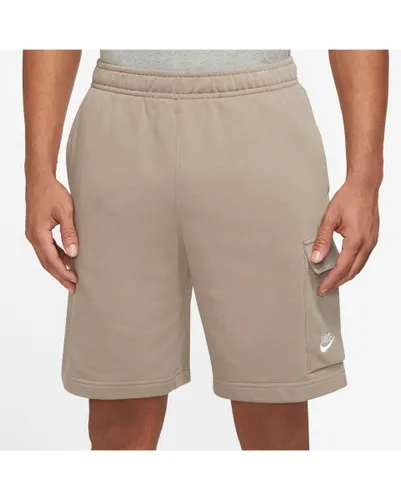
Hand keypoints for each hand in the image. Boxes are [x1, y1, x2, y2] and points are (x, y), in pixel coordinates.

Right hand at [26, 175, 78, 292]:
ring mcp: (34, 234)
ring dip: (58, 268)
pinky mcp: (37, 231)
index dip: (63, 272)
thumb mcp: (65, 212)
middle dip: (60, 276)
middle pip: (47, 262)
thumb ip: (69, 233)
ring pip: (46, 257)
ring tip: (71, 278)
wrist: (39, 180)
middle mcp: (33, 236)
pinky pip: (46, 249)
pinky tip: (67, 261)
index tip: (74, 281)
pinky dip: (56, 257)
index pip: (51, 259)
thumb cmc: (52, 193)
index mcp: (38, 233)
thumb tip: (73, 253)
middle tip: (73, 287)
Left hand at [311, 178, 379, 295]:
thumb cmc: (348, 198)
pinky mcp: (372, 239)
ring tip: (332, 281)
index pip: (341, 268)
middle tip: (324, 289)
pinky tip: (344, 268)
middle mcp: (367, 244)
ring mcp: (372, 242)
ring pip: (359, 267)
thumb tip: (316, 259)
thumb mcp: (329, 219)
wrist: (364, 186)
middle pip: (352, 272)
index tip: (322, 289)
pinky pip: (363, 259)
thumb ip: (322, 240)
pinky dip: (353, 267)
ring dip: (345, 276)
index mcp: (356, 241)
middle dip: (338, 282)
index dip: (330, 281)